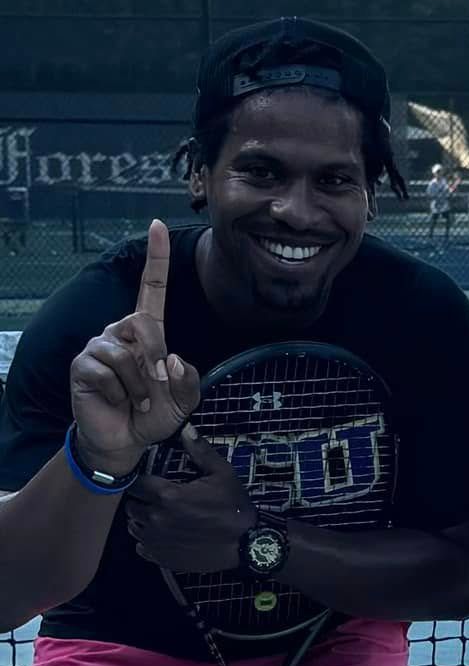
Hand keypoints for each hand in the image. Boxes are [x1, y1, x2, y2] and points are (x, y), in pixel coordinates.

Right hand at [68, 221, 200, 476]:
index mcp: (148, 331)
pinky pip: (106, 371)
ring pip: (126, 353)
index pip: (152, 287)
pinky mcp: (82, 364)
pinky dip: (120, 393)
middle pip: (144, 322)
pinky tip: (117, 401)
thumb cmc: (155, 413)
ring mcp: (99, 345)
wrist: (126, 440)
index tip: (158, 225)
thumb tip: (172, 358)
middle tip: (159, 384)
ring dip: (140, 384)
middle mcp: (121, 331)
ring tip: (139, 401)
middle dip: (157, 356)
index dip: (156, 258)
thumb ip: (189, 379)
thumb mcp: (185, 399)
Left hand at [125, 429, 254, 571]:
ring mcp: (156, 541)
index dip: (140, 479)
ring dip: (141, 519)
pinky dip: (147, 541)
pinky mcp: (161, 558)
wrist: (246, 545)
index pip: (136, 483)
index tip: (149, 479)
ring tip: (158, 516)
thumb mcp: (223, 474)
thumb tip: (185, 428)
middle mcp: (155, 518)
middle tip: (155, 497)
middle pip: (131, 505)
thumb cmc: (234, 507)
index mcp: (167, 495)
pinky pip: (141, 547)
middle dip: (140, 499)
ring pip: (134, 526)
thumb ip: (200, 452)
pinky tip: (163, 535)